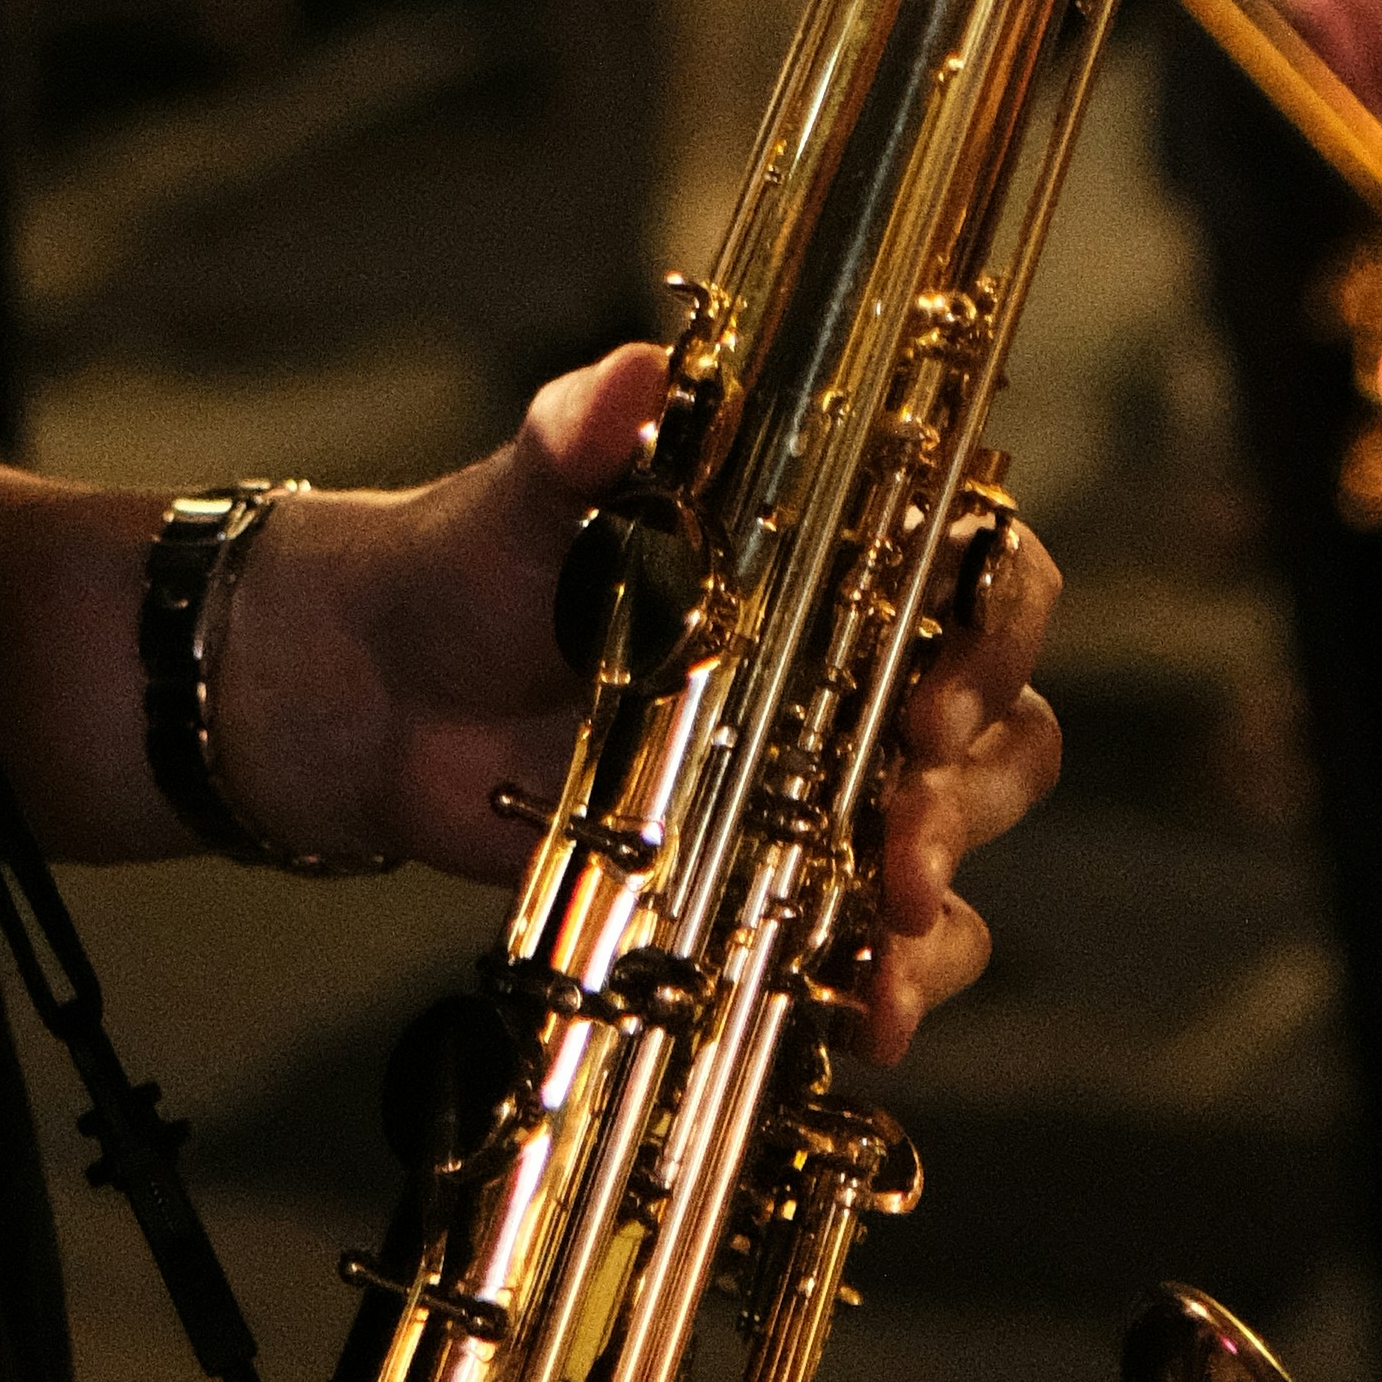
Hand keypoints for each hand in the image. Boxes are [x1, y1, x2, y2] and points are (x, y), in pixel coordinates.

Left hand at [212, 354, 1061, 1057]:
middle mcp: (849, 666)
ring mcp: (819, 782)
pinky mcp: (773, 878)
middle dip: (975, 783)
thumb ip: (585, 432)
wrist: (381, 695)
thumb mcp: (535, 489)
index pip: (981, 570)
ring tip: (886, 931)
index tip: (937, 695)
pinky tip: (865, 1008)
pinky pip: (882, 939)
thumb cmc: (477, 564)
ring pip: (959, 837)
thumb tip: (635, 373)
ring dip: (945, 889)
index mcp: (828, 554)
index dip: (995, 627)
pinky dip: (896, 978)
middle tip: (906, 826)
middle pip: (999, 721)